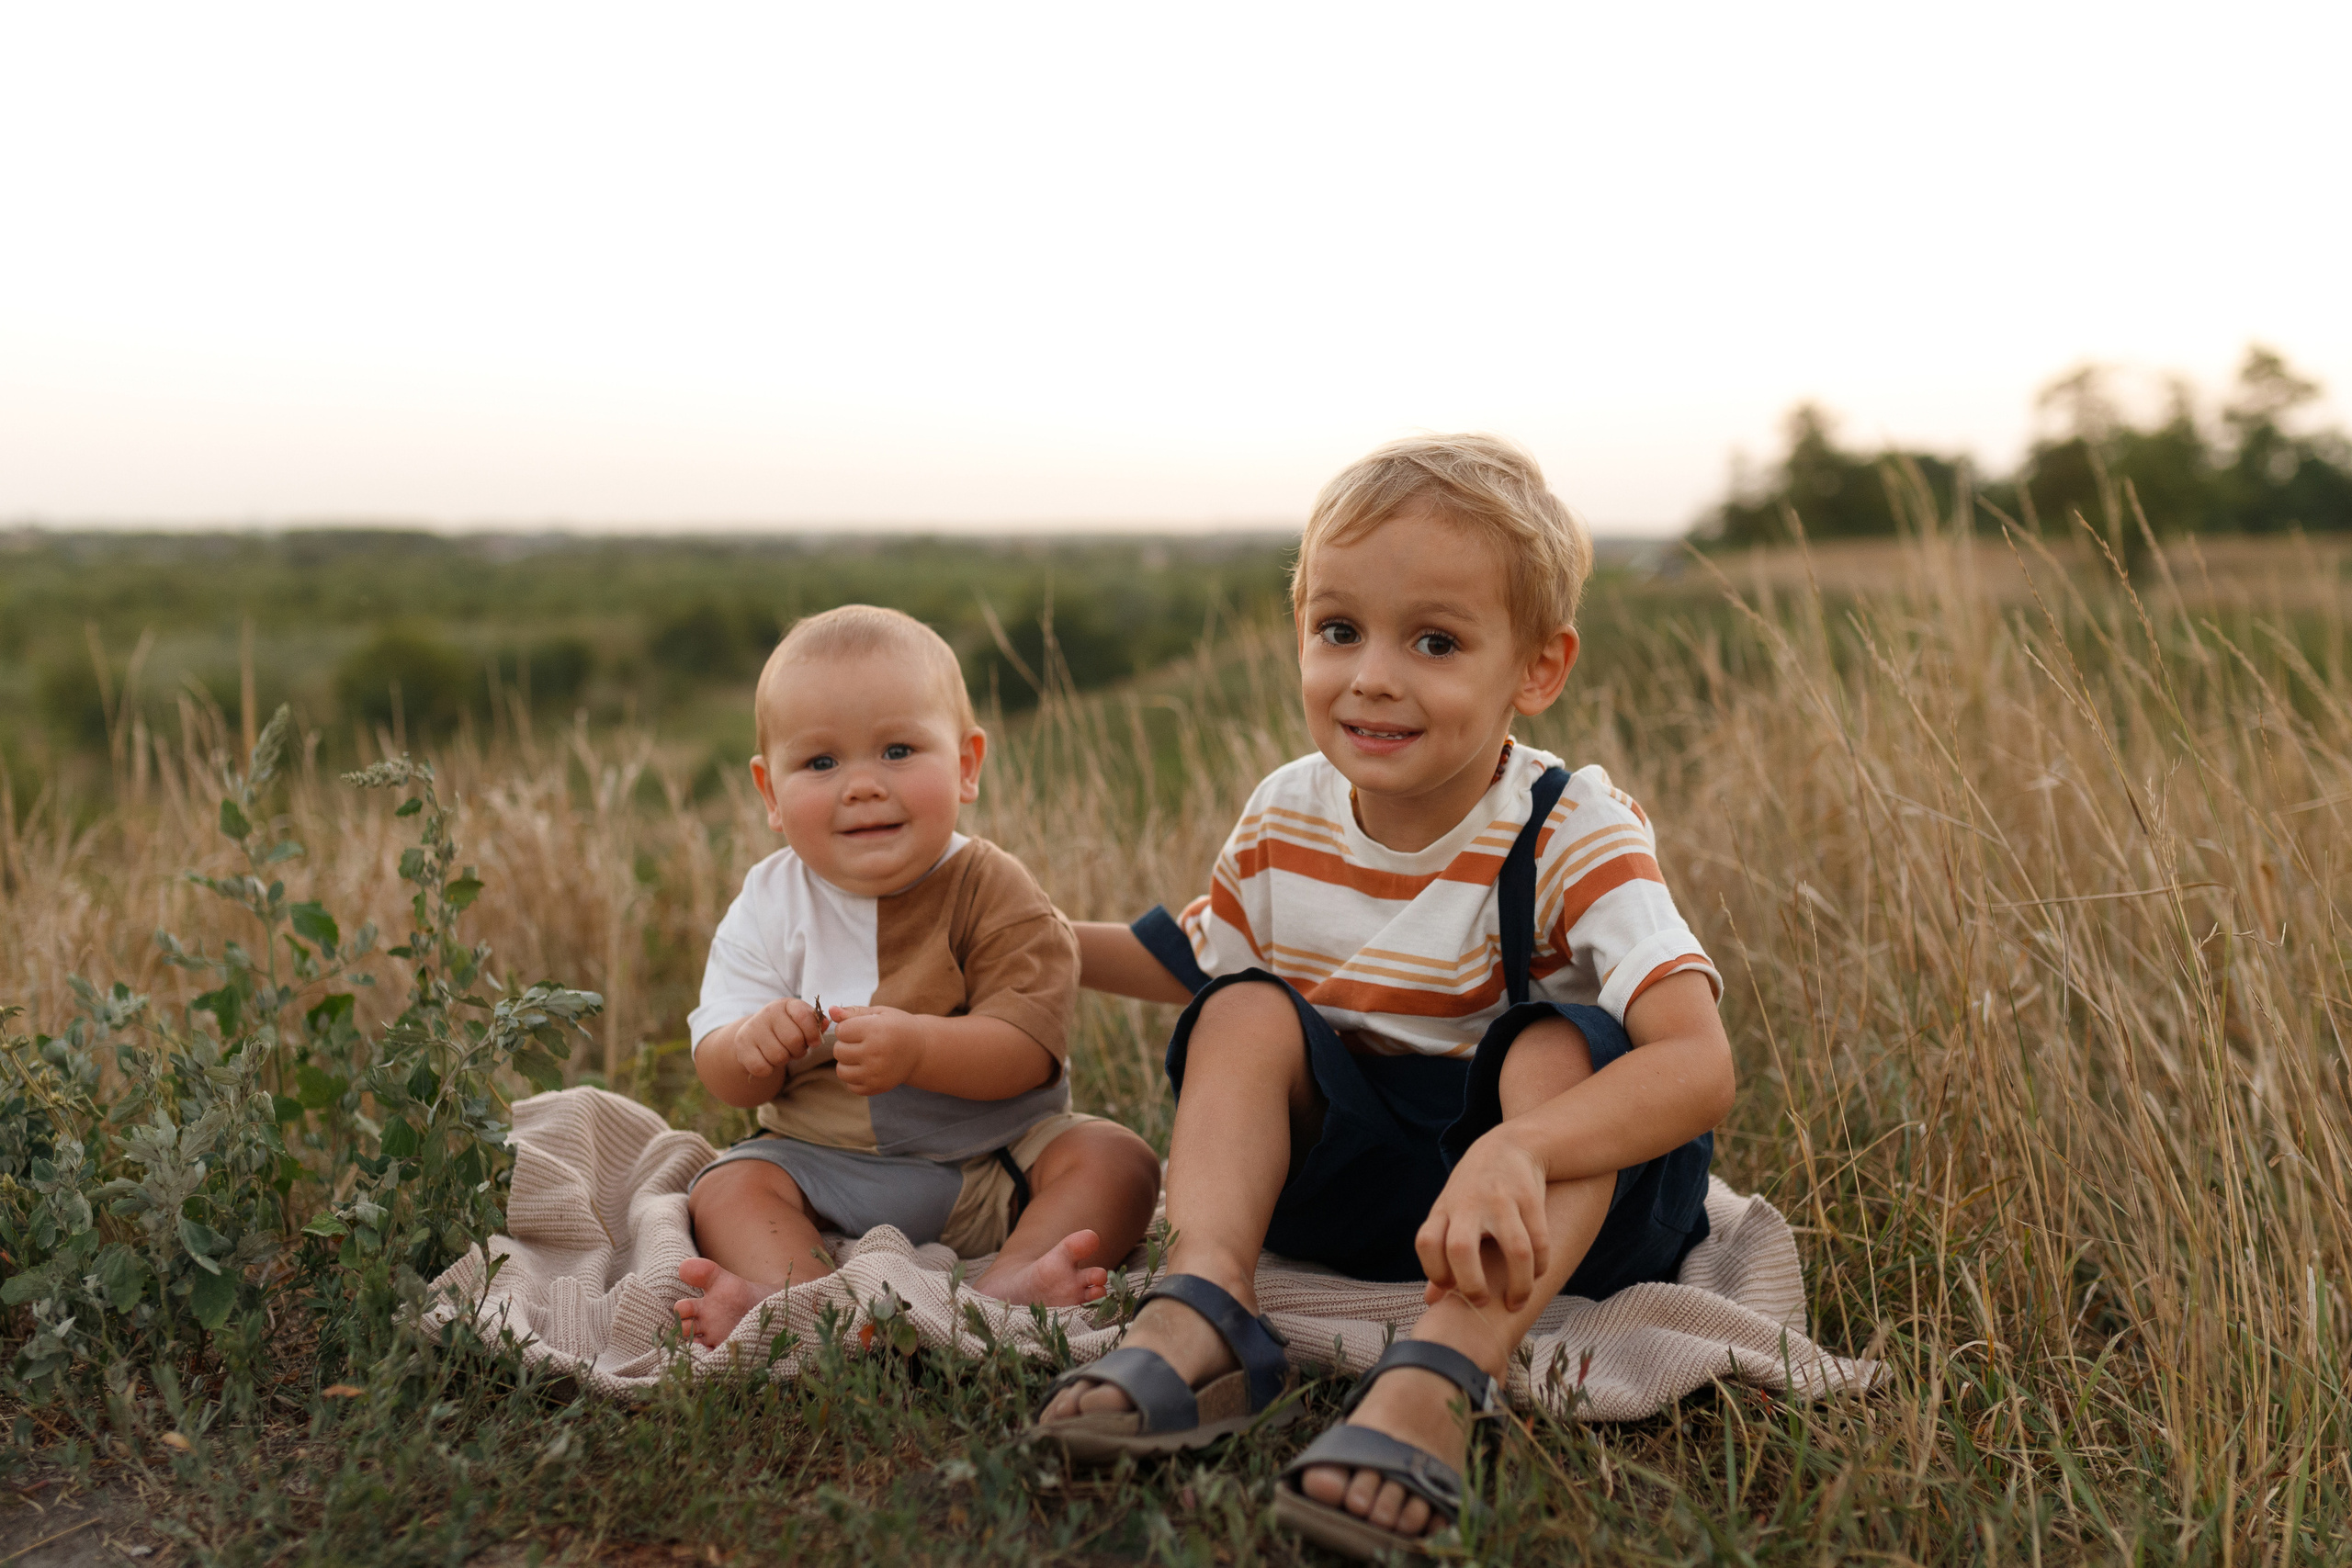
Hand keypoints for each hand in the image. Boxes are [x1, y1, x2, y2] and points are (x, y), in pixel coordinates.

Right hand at [730, 996, 824, 1083]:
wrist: (753, 1036)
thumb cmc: (784, 1030)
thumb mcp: (799, 1022)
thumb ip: (815, 1023)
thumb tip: (825, 1024)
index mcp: (786, 1004)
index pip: (805, 1017)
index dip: (813, 1034)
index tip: (813, 1042)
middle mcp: (767, 1012)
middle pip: (794, 1040)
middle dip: (798, 1051)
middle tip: (793, 1050)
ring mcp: (752, 1028)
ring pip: (779, 1056)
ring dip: (783, 1060)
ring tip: (780, 1053)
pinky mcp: (742, 1046)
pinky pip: (763, 1068)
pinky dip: (768, 1069)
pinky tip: (767, 1060)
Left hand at [829, 1005, 927, 1095]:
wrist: (921, 1050)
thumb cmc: (897, 1027)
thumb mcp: (879, 1013)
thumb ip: (853, 1012)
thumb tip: (831, 1011)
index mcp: (877, 1030)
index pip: (841, 1031)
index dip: (847, 1027)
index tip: (860, 1028)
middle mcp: (876, 1053)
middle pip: (838, 1051)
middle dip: (845, 1044)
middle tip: (862, 1042)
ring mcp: (876, 1073)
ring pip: (841, 1071)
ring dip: (847, 1062)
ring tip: (861, 1055)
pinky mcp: (876, 1087)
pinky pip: (850, 1085)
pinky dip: (855, 1077)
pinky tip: (867, 1068)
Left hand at [1416, 1128, 1551, 1310]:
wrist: (1510, 1144)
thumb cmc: (1472, 1190)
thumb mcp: (1449, 1213)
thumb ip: (1440, 1256)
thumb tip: (1431, 1301)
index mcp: (1444, 1209)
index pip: (1427, 1242)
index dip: (1435, 1272)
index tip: (1449, 1289)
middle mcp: (1469, 1204)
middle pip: (1462, 1248)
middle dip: (1471, 1284)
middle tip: (1481, 1302)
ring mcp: (1501, 1200)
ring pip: (1515, 1250)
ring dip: (1518, 1285)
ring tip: (1516, 1302)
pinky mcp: (1531, 1198)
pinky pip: (1540, 1242)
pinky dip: (1540, 1267)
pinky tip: (1536, 1275)